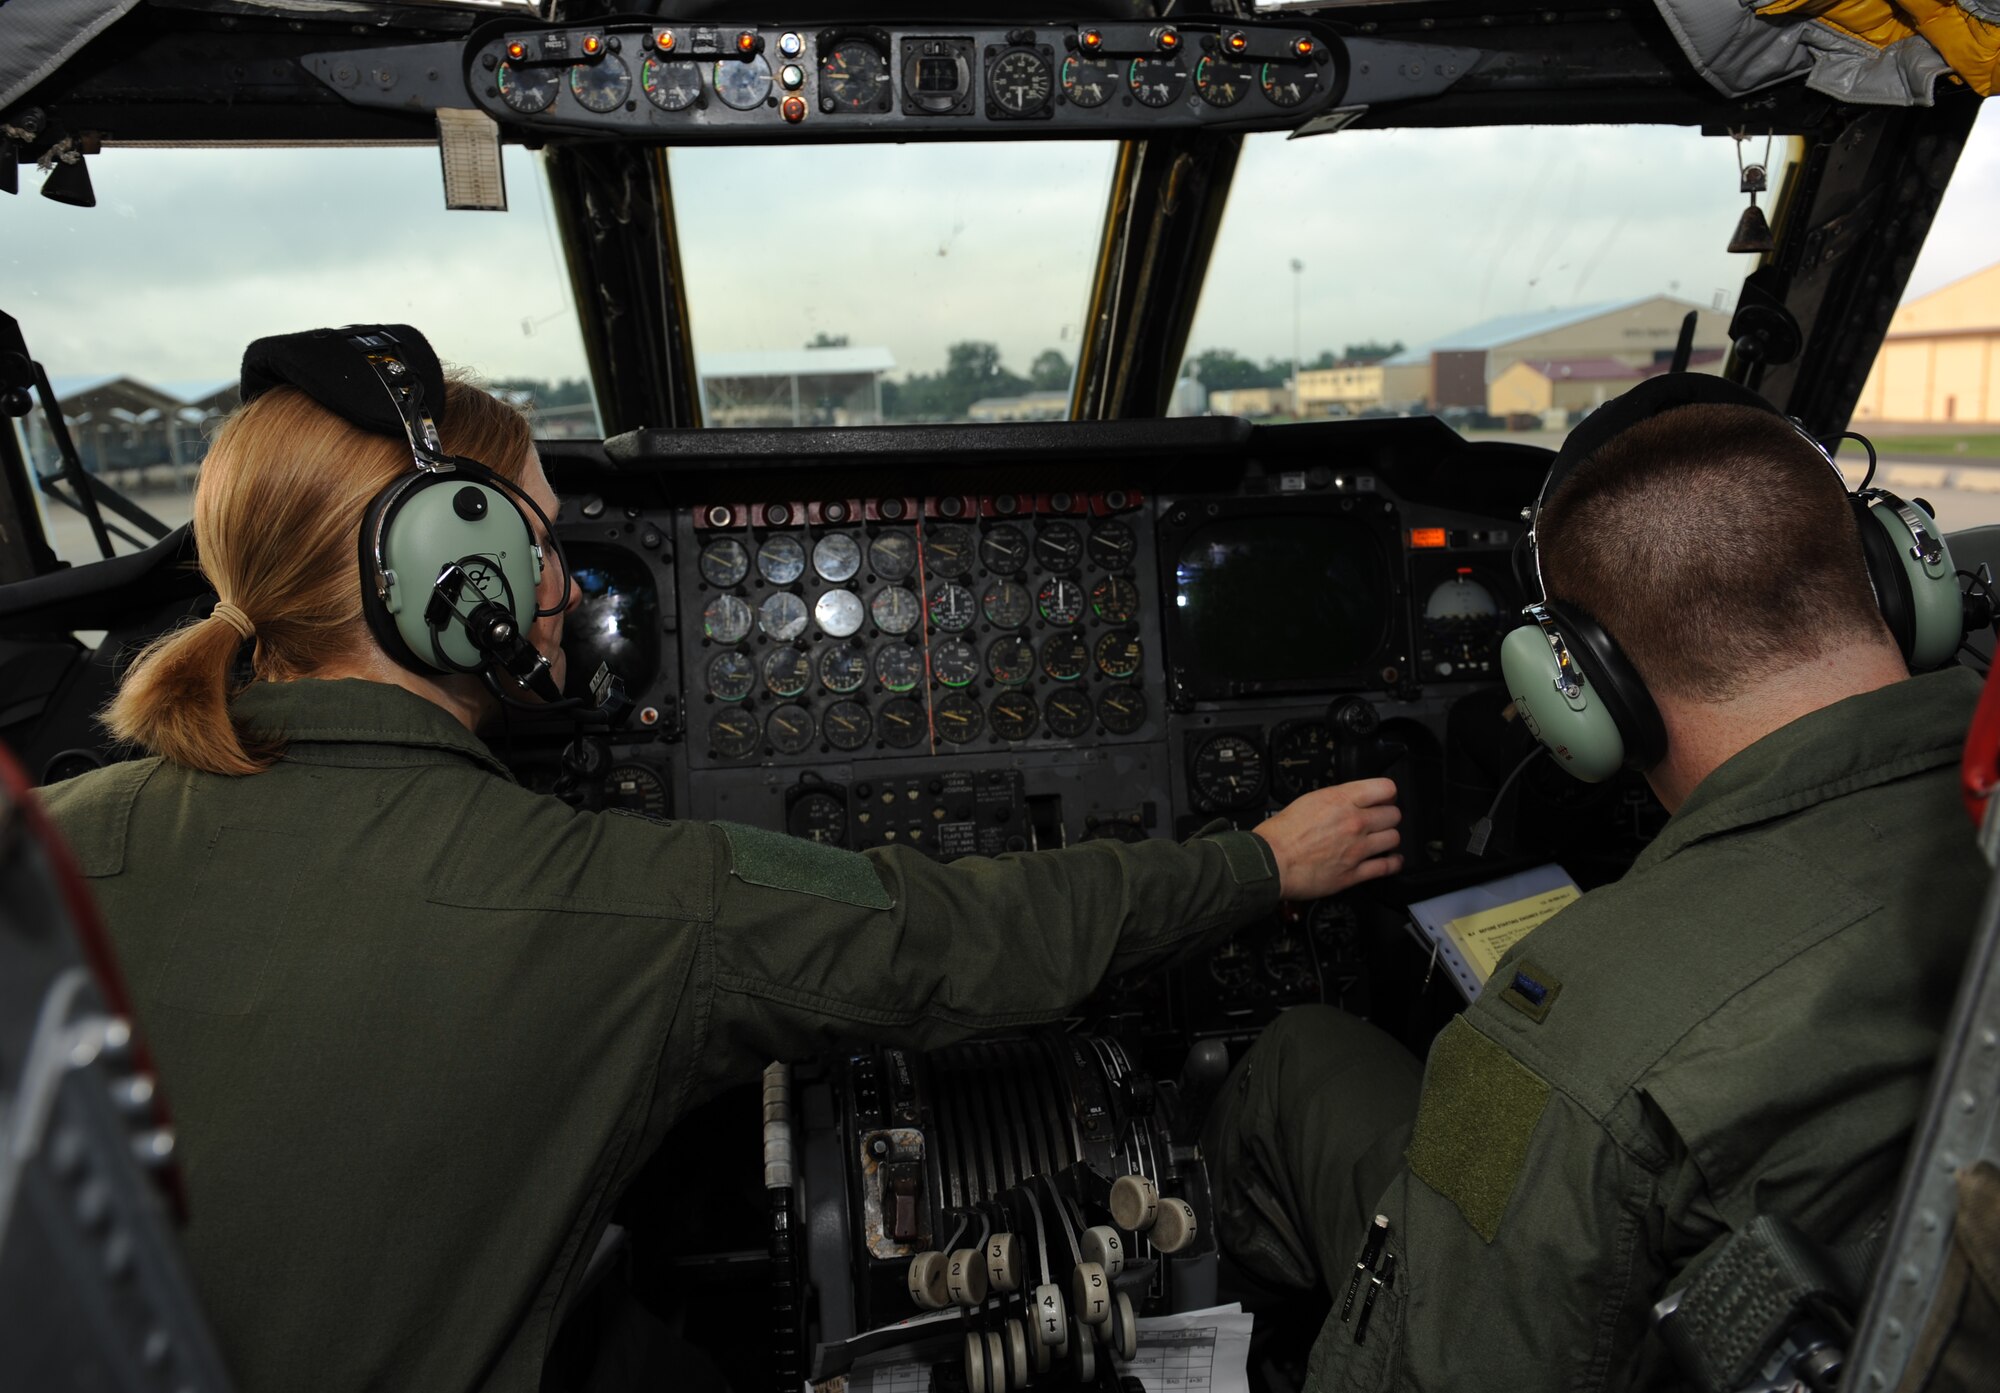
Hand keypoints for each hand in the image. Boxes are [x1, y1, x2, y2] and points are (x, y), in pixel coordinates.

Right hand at [1254, 778, 1402, 899]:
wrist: (1270, 862)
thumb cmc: (1280, 834)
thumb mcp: (1308, 801)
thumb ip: (1334, 800)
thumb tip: (1348, 802)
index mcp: (1341, 800)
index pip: (1385, 788)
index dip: (1387, 794)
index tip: (1384, 799)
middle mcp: (1354, 822)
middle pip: (1394, 814)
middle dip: (1388, 816)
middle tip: (1381, 821)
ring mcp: (1357, 848)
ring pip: (1394, 838)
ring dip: (1389, 839)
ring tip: (1383, 840)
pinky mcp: (1354, 873)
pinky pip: (1386, 867)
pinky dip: (1393, 863)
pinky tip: (1391, 860)